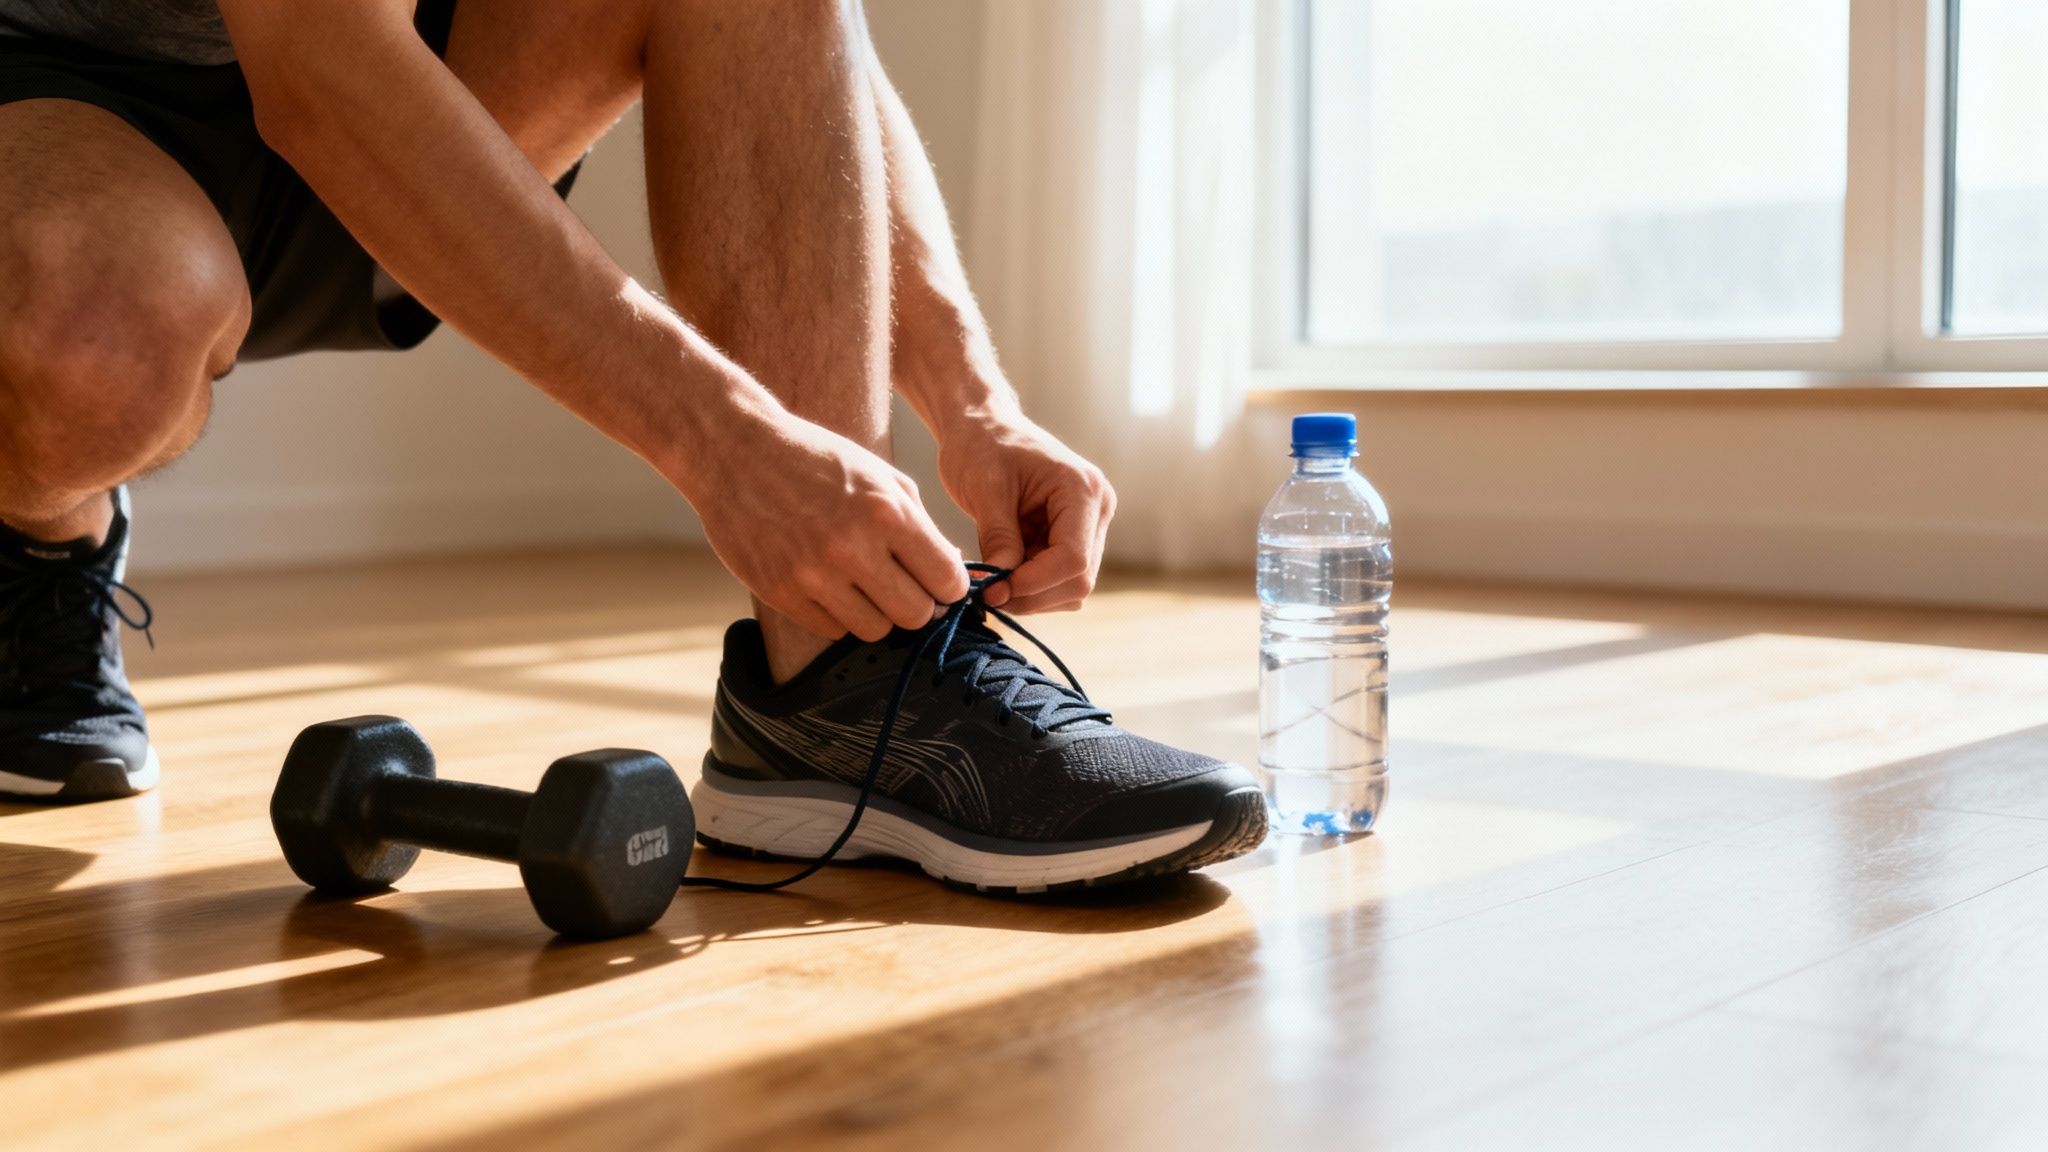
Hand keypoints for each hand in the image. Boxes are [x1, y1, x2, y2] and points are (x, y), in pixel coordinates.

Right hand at [688, 411, 968, 641]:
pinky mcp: (781, 592)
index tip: (939, 582)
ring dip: (877, 612)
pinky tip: (830, 584)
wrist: (737, 451)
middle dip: (918, 604)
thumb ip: (920, 524)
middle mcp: (852, 547)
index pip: (946, 580)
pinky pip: (833, 629)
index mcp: (886, 512)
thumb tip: (951, 572)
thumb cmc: (817, 459)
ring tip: (864, 584)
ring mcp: (814, 574)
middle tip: (904, 587)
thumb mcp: (880, 476)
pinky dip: (839, 613)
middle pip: (916, 615)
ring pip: (876, 629)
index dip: (949, 586)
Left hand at [938, 414, 1115, 613]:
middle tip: (987, 593)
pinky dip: (1031, 586)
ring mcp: (1089, 526)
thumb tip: (1001, 588)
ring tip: (992, 577)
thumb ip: (998, 538)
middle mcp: (1097, 510)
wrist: (982, 425)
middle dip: (1032, 594)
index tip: (992, 591)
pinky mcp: (1073, 538)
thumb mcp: (983, 490)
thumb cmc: (981, 445)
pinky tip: (1003, 569)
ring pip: (1072, 587)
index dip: (1033, 583)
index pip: (1073, 558)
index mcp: (1082, 490)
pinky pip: (1059, 580)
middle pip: (1078, 580)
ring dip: (1032, 594)